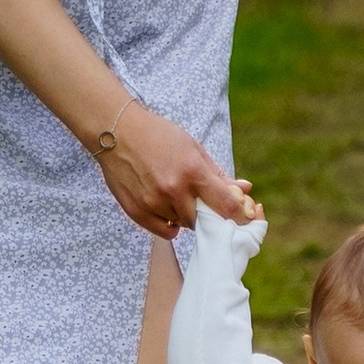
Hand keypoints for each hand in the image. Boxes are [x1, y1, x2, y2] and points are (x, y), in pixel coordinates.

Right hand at [92, 101, 253, 239]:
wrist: (117, 132)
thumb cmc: (159, 136)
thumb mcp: (193, 148)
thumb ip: (219, 174)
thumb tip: (246, 189)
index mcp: (192, 171)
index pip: (228, 206)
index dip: (240, 215)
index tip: (242, 216)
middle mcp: (174, 190)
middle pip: (206, 220)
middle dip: (209, 214)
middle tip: (203, 201)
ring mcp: (154, 203)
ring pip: (184, 226)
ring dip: (187, 216)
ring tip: (177, 195)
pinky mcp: (137, 212)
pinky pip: (165, 232)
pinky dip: (171, 224)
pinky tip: (167, 207)